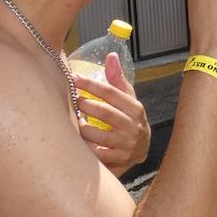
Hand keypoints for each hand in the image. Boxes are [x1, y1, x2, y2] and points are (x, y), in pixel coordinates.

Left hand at [72, 52, 150, 176]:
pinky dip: (86, 147)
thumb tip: (111, 55)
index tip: (75, 78)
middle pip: (106, 113)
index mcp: (136, 109)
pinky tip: (80, 141)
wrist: (141, 150)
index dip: (92, 85)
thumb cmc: (129, 120)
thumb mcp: (128, 100)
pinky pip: (97, 154)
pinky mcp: (119, 161)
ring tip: (76, 123)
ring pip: (98, 136)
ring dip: (83, 129)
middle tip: (74, 101)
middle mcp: (134, 127)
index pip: (113, 93)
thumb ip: (118, 79)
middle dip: (86, 105)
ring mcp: (127, 146)